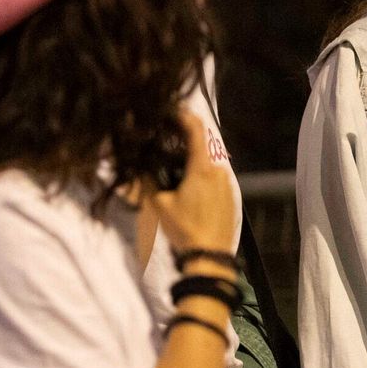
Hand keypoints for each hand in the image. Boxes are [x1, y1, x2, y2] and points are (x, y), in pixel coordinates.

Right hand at [149, 111, 236, 264]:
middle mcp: (220, 172)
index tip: (172, 109)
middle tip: (164, 142)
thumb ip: (147, 179)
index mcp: (203, 168)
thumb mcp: (158, 204)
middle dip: (183, 142)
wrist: (210, 258)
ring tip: (172, 171)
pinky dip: (200, 179)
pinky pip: (214, 181)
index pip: (196, 129)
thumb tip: (136, 164)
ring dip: (191, 163)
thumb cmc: (184, 230)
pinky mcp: (231, 199)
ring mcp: (228, 186)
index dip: (183, 115)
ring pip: (207, 165)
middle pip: (201, 146)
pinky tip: (187, 191)